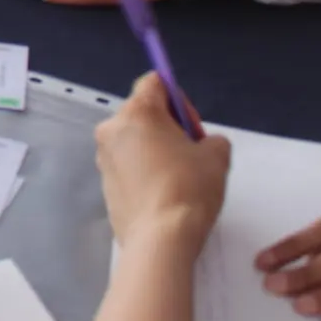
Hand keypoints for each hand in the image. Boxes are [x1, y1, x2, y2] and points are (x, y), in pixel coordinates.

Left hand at [96, 73, 230, 253]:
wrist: (160, 238)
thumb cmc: (189, 189)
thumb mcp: (217, 156)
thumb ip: (211, 139)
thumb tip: (201, 144)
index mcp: (137, 112)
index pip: (154, 83)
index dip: (179, 99)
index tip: (192, 127)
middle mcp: (112, 128)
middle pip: (142, 112)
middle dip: (168, 126)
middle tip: (191, 154)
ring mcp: (103, 157)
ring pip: (134, 140)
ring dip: (155, 149)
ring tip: (180, 177)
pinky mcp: (103, 182)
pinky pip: (127, 164)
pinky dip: (143, 170)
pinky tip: (163, 193)